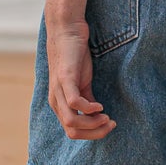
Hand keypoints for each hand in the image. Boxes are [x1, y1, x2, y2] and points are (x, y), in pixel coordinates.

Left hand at [46, 21, 115, 139]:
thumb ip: (88, 99)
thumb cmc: (75, 56)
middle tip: (110, 123)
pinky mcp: (64, 79)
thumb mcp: (83, 82)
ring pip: (71, 122)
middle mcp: (55, 101)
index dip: (93, 134)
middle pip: (72, 132)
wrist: (66, 30)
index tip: (109, 124)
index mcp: (59, 104)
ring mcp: (58, 91)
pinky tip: (100, 105)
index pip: (73, 132)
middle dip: (94, 133)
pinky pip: (74, 103)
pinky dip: (89, 109)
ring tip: (107, 116)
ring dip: (93, 124)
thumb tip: (98, 116)